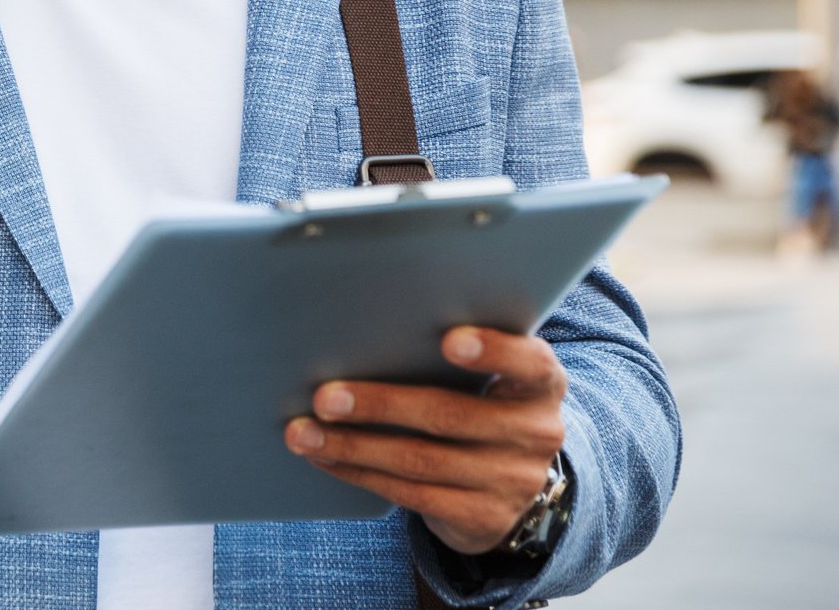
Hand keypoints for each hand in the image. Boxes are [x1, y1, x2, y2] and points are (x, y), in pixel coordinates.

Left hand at [282, 327, 568, 556]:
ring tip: (303, 432)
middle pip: (448, 415)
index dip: (493, 351)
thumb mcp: (489, 378)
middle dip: (378, 405)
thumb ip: (455, 352)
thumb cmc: (482, 403)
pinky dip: (360, 473)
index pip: (529, 362)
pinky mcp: (482, 517)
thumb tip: (363, 327)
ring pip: (419, 461)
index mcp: (540, 385)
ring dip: (352, 446)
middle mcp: (535, 433)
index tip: (449, 340)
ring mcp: (512, 481)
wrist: (513, 485)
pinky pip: (411, 495)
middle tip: (323, 397)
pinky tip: (325, 457)